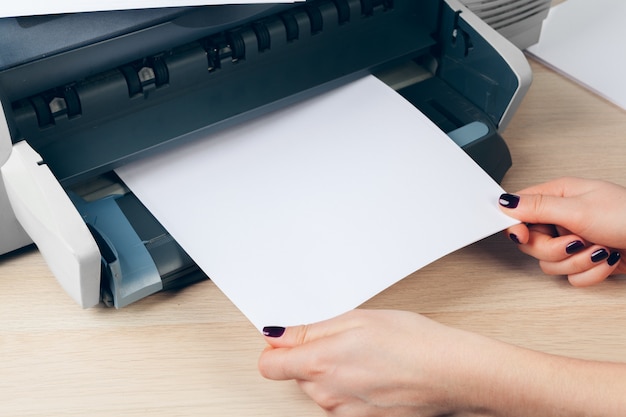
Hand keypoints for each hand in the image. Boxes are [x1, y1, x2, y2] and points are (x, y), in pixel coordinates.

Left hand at [258, 309, 506, 416]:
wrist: (453, 373)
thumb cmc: (414, 343)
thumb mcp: (358, 319)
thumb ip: (311, 330)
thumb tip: (279, 335)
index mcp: (321, 363)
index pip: (270, 364)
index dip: (277, 348)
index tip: (289, 337)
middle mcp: (327, 394)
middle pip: (296, 375)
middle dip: (310, 356)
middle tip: (342, 339)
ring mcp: (344, 413)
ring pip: (319, 389)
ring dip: (331, 373)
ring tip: (364, 355)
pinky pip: (340, 402)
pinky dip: (349, 388)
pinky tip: (374, 373)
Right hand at [499, 177, 625, 285]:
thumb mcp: (578, 209)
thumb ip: (537, 207)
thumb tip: (505, 201)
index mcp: (558, 196)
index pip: (519, 212)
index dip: (516, 226)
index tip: (521, 236)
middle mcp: (563, 218)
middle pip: (532, 243)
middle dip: (554, 249)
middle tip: (574, 241)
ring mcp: (574, 241)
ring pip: (550, 264)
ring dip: (577, 262)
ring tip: (597, 249)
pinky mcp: (586, 261)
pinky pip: (570, 277)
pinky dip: (590, 273)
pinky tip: (606, 259)